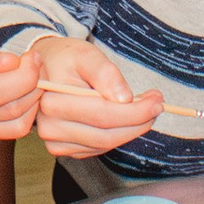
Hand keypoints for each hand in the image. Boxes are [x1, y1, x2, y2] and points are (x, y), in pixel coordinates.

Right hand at [0, 22, 42, 144]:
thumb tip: (14, 66)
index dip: (26, 76)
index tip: (33, 57)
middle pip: (9, 112)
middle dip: (34, 88)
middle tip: (37, 67)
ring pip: (11, 128)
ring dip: (31, 106)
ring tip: (30, 83)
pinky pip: (1, 132)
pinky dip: (17, 116)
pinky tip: (16, 96)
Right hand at [25, 35, 161, 157]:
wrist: (46, 70)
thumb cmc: (66, 59)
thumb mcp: (86, 54)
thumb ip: (105, 72)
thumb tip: (124, 98)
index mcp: (53, 101)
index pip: (103, 115)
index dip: (135, 112)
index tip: (157, 101)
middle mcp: (50, 127)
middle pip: (106, 135)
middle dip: (138, 122)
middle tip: (157, 105)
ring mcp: (56, 142)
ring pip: (104, 144)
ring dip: (131, 130)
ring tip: (144, 108)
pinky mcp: (64, 149)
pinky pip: (98, 148)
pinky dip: (117, 135)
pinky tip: (124, 119)